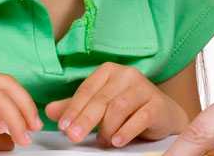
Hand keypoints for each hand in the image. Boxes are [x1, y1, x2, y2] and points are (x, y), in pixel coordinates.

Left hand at [45, 62, 189, 147]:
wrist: (164, 114)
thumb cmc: (130, 107)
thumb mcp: (100, 105)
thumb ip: (76, 107)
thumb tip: (49, 111)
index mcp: (109, 71)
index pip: (86, 90)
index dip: (73, 109)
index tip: (63, 126)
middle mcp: (127, 75)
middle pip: (101, 99)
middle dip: (85, 120)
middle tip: (74, 136)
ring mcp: (144, 88)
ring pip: (118, 108)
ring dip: (107, 128)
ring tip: (103, 141)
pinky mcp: (157, 103)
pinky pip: (140, 117)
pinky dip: (126, 131)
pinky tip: (118, 141)